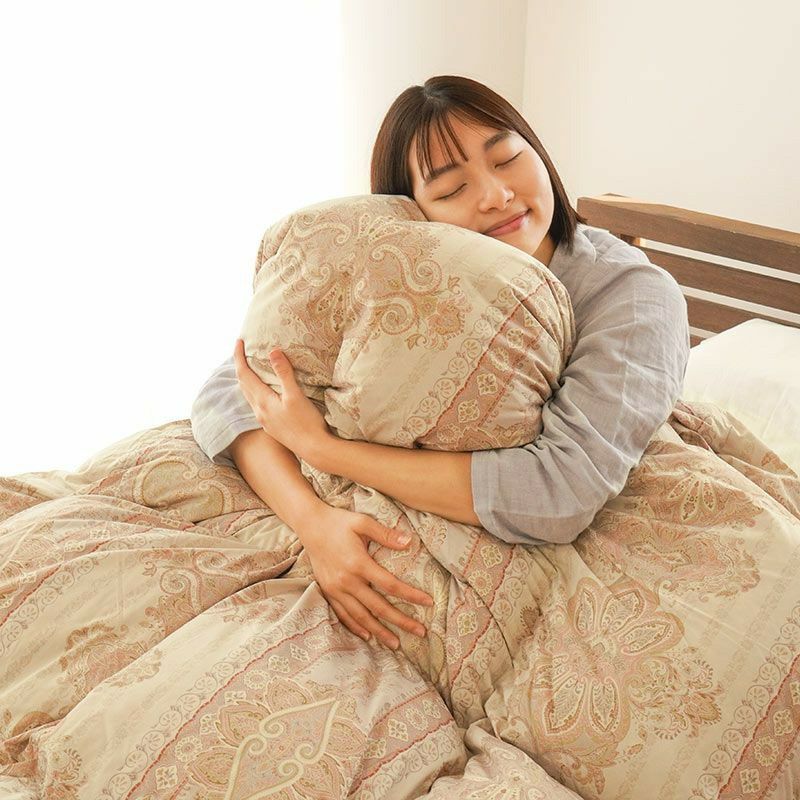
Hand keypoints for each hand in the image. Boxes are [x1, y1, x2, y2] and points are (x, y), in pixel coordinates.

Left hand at [233, 339, 328, 460]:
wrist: (314, 449)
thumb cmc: (306, 422)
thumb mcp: (295, 395)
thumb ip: (283, 373)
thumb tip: (272, 352)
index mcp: (262, 401)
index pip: (243, 374)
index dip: (239, 357)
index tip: (239, 341)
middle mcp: (258, 411)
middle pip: (243, 384)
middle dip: (240, 366)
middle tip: (243, 351)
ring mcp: (264, 421)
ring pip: (249, 396)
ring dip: (247, 380)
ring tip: (251, 368)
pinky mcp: (271, 427)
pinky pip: (256, 404)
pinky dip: (255, 392)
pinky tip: (263, 392)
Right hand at [297, 504, 433, 649]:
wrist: (310, 525)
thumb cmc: (339, 521)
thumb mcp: (363, 522)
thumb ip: (386, 534)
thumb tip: (409, 542)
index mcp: (359, 564)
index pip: (391, 585)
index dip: (411, 595)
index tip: (429, 602)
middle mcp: (347, 581)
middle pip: (379, 607)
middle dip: (401, 621)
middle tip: (420, 632)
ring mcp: (336, 589)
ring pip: (361, 617)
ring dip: (380, 632)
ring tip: (396, 644)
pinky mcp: (328, 591)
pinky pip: (343, 615)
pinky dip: (356, 627)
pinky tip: (367, 636)